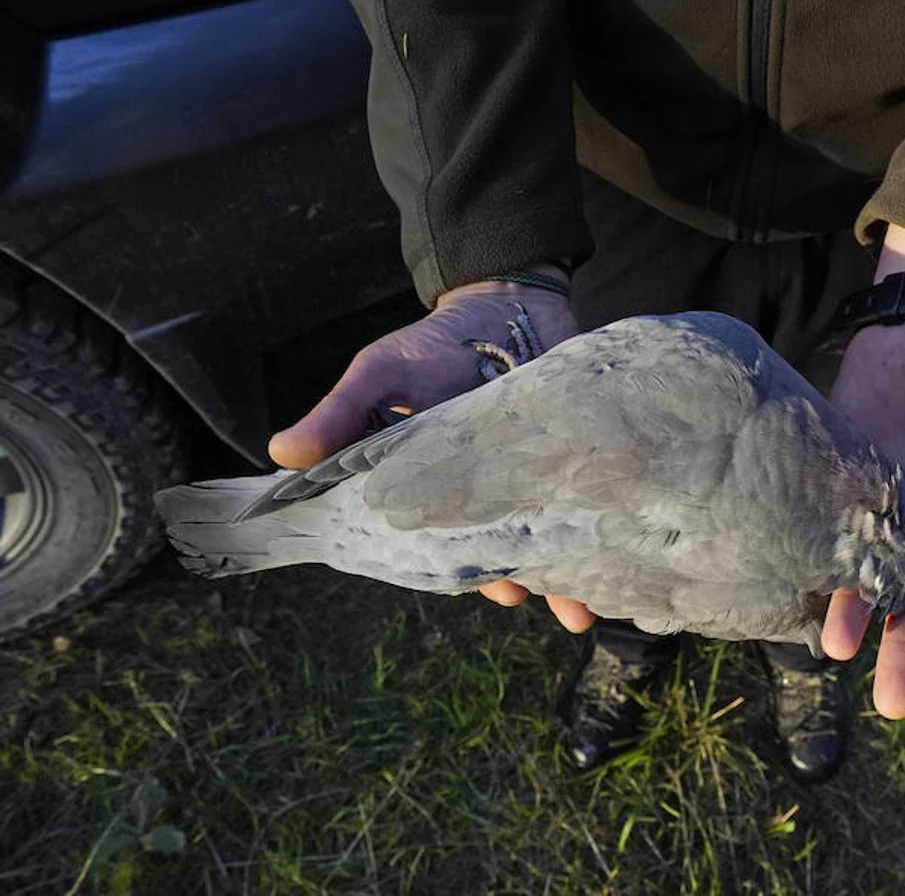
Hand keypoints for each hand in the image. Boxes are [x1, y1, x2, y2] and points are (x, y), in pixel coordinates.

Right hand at [268, 281, 597, 632]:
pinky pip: (590, 504)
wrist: (508, 300)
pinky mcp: (579, 457)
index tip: (462, 584)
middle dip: (508, 577)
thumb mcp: (381, 372)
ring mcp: (535, 476)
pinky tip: (616, 562)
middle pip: (497, 549)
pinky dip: (602, 532)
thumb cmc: (434, 342)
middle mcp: (488, 492)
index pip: (436, 539)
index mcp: (436, 484)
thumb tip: (282, 454)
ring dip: (561, 577)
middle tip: (517, 593)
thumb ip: (341, 413)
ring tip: (577, 611)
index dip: (446, 566)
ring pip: (546, 538)